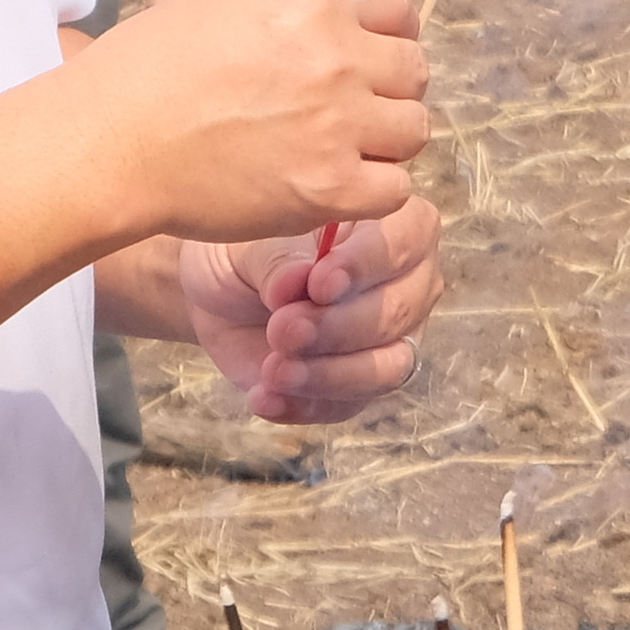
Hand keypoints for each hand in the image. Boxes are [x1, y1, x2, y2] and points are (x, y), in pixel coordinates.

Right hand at [63, 0, 424, 247]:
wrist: (107, 144)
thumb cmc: (150, 68)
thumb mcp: (226, 1)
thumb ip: (300, 7)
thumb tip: (349, 24)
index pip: (398, 6)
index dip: (387, 32)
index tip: (367, 54)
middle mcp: (337, 57)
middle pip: (413, 71)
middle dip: (386, 88)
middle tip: (344, 109)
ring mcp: (338, 124)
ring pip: (413, 130)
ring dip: (383, 141)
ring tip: (336, 148)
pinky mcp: (329, 188)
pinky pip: (394, 189)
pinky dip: (372, 191)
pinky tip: (333, 184)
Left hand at [180, 195, 442, 421]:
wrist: (218, 299)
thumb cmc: (248, 251)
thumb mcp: (253, 242)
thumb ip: (281, 260)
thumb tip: (297, 284)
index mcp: (395, 224)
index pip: (411, 238)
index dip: (369, 263)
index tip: (319, 282)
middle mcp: (408, 282)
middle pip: (400, 311)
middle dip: (339, 326)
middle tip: (282, 329)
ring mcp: (392, 339)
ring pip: (389, 367)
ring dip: (330, 374)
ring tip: (274, 370)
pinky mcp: (360, 387)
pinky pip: (347, 405)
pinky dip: (304, 404)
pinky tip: (264, 397)